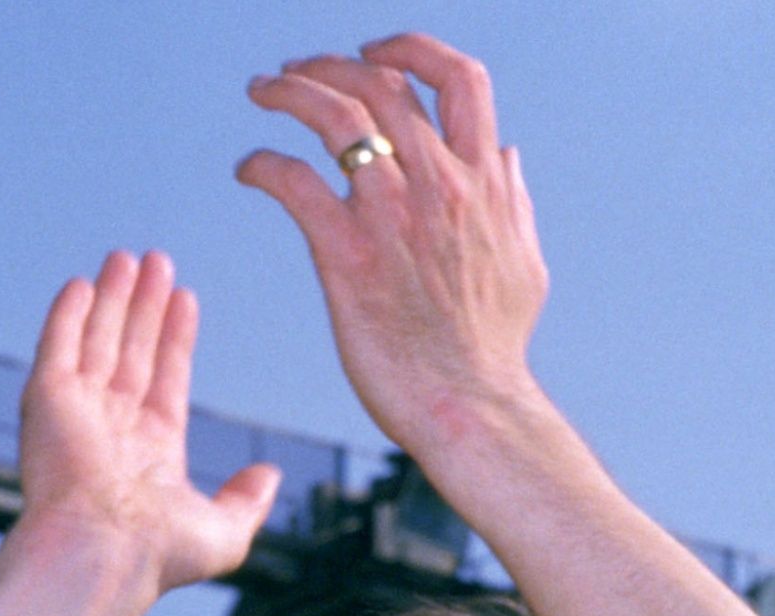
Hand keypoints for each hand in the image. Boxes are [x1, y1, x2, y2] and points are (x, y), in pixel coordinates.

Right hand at [15, 249, 280, 595]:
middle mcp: (113, 426)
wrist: (100, 555)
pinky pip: (58, 346)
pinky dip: (69, 315)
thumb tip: (271, 474)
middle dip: (145, 305)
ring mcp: (78, 411)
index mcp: (151, 449)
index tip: (186, 297)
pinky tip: (83, 284)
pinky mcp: (47, 400)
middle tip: (158, 260)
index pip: (166, 376)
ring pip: (99, 339)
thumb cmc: (159, 554)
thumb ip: (249, 501)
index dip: (176, 336)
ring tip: (128, 256)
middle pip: (133, 349)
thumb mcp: (225, 533)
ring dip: (113, 298)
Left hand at [237, 34, 547, 453]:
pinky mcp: (346, 256)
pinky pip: (293, 182)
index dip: (410, 50)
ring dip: (289, 91)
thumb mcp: (525, 262)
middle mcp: (440, 185)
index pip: (457, 77)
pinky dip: (263, 163)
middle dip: (329, 65)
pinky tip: (249, 169)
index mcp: (483, 181)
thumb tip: (507, 154)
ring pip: (333, 115)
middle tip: (295, 74)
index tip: (374, 54)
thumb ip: (514, 201)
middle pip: (380, 84)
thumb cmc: (494, 349)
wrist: (470, 407)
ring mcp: (392, 216)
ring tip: (263, 92)